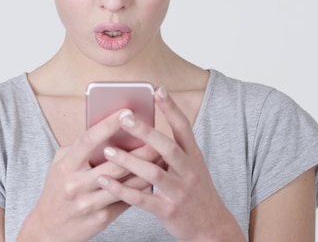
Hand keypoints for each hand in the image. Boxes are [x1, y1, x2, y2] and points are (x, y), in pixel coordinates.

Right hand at [18, 109, 159, 241]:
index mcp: (66, 165)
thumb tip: (109, 129)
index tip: (127, 111)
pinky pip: (127, 200)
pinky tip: (154, 178)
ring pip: (126, 184)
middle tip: (158, 135)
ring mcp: (90, 203)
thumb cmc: (57, 187)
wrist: (48, 228)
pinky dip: (141, 188)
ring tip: (163, 156)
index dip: (109, 124)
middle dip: (140, 149)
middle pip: (115, 164)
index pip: (90, 140)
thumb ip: (81, 148)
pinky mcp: (101, 219)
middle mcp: (77, 184)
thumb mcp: (61, 164)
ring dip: (147, 169)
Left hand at [97, 88, 245, 241]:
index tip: (157, 89)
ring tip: (108, 151)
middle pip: (167, 147)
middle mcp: (189, 171)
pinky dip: (122, 190)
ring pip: (152, 172)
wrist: (212, 229)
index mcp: (194, 156)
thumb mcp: (192, 167)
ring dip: (128, 161)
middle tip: (124, 117)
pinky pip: (142, 198)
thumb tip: (145, 130)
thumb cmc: (196, 192)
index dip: (171, 107)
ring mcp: (179, 191)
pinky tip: (105, 181)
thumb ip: (172, 150)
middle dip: (145, 131)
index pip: (183, 127)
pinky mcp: (168, 211)